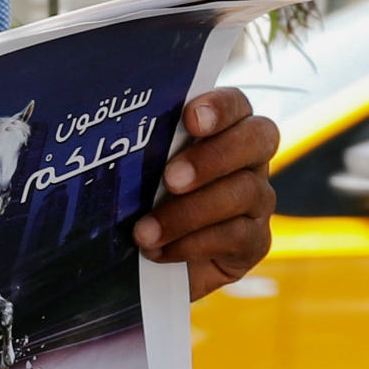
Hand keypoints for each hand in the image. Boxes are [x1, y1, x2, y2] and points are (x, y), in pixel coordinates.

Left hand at [131, 87, 281, 297]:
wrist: (151, 263)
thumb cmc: (145, 203)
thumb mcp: (140, 172)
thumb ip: (142, 148)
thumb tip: (111, 134)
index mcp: (225, 129)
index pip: (236, 104)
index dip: (219, 107)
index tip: (190, 118)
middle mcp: (250, 159)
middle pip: (257, 139)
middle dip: (211, 158)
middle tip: (170, 178)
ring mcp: (258, 200)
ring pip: (244, 192)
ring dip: (189, 213)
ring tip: (144, 231)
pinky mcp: (255, 241)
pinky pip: (237, 237)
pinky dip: (192, 244)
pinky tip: (159, 251)